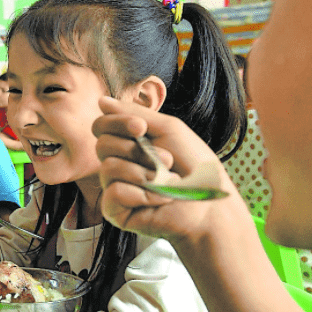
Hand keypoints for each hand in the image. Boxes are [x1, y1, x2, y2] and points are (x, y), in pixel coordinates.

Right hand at [94, 96, 235, 243]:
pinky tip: (159, 200)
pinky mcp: (115, 210)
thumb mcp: (167, 129)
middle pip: (102, 145)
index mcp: (127, 143)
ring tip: (167, 182)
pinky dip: (142, 195)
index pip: (101, 126)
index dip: (116, 123)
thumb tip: (101, 101)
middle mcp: (118, 163)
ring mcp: (114, 187)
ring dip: (144, 174)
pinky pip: (113, 193)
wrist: (210, 203)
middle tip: (167, 160)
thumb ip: (132, 114)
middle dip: (137, 151)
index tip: (141, 128)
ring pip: (109, 168)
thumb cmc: (194, 166)